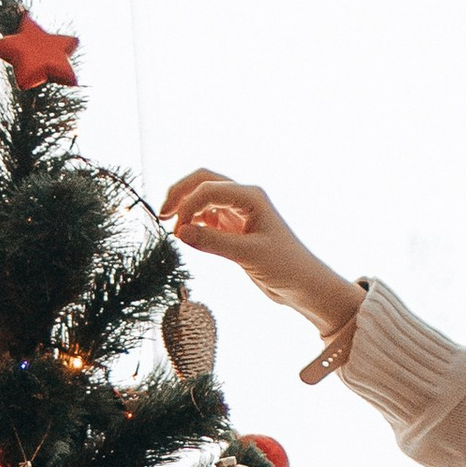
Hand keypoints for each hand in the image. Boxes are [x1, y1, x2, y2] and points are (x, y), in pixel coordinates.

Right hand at [159, 171, 360, 338]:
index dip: (188, 205)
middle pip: (203, 181)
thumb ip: (213, 243)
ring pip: (203, 198)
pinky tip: (186, 234)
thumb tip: (179, 232)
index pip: (210, 188)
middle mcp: (244, 199)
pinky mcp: (234, 229)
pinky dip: (193, 222)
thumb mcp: (248, 255)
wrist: (303, 285)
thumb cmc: (286, 266)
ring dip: (185, 207)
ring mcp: (238, 213)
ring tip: (172, 227)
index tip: (177, 229)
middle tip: (161, 213)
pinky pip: (207, 217)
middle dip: (180, 192)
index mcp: (251, 197)